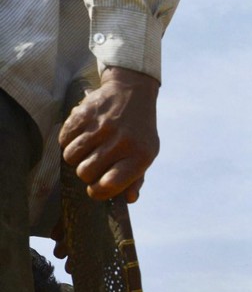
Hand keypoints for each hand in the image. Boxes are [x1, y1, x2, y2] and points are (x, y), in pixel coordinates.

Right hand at [59, 68, 158, 201]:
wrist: (132, 92)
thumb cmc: (138, 130)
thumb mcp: (146, 153)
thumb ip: (136, 178)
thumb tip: (128, 199)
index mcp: (140, 155)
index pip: (110, 184)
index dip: (98, 191)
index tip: (97, 188)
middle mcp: (121, 141)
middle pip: (85, 173)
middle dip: (86, 175)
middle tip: (93, 166)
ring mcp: (101, 126)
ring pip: (71, 157)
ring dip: (75, 159)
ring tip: (87, 151)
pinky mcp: (84, 114)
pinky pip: (63, 140)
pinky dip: (68, 142)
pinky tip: (80, 137)